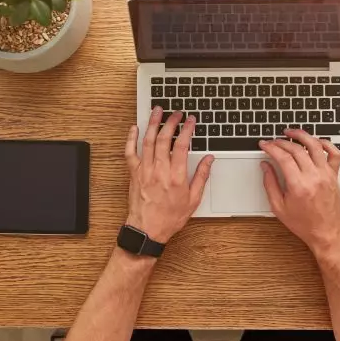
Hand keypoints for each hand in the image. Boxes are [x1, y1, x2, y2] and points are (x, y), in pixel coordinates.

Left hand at [124, 107, 213, 243]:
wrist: (147, 229)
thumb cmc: (170, 217)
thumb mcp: (193, 199)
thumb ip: (201, 176)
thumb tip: (209, 160)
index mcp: (176, 177)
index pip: (182, 145)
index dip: (187, 129)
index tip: (191, 120)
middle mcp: (159, 170)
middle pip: (165, 139)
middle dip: (171, 122)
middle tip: (176, 113)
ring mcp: (144, 170)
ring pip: (148, 141)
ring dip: (153, 123)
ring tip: (157, 111)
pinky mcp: (134, 173)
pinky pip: (130, 152)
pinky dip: (131, 138)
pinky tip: (135, 128)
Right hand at [259, 129, 339, 256]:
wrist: (326, 232)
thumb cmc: (303, 223)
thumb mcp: (278, 207)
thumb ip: (270, 184)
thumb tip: (265, 166)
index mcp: (298, 185)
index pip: (283, 157)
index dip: (271, 147)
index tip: (265, 145)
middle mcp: (314, 177)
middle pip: (296, 149)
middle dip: (282, 142)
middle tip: (273, 141)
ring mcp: (326, 174)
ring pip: (315, 146)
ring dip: (302, 135)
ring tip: (291, 133)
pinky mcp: (334, 175)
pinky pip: (334, 153)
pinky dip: (325, 143)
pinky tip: (315, 141)